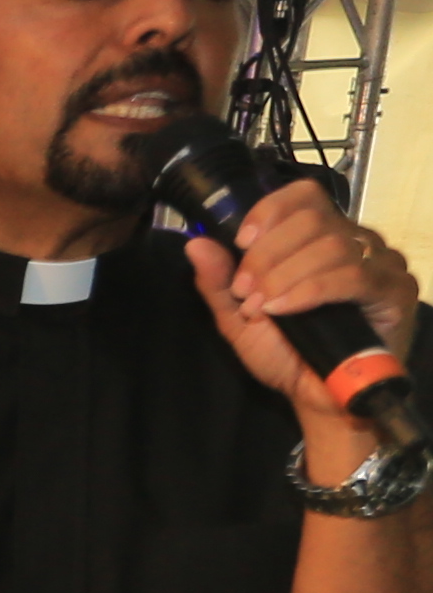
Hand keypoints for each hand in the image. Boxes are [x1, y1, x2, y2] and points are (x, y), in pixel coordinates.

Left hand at [188, 184, 423, 416]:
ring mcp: (380, 263)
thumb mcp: (238, 317)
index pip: (305, 195)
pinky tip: (283, 309)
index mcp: (322, 237)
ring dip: (284, 276)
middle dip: (268, 254)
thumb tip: (197, 242)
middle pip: (313, 219)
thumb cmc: (286, 354)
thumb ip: (218, 281)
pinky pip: (353, 275)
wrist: (315, 396)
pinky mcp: (395, 290)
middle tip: (246, 292)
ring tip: (262, 308)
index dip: (270, 211)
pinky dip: (310, 290)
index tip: (241, 242)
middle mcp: (356, 242)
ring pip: (331, 245)